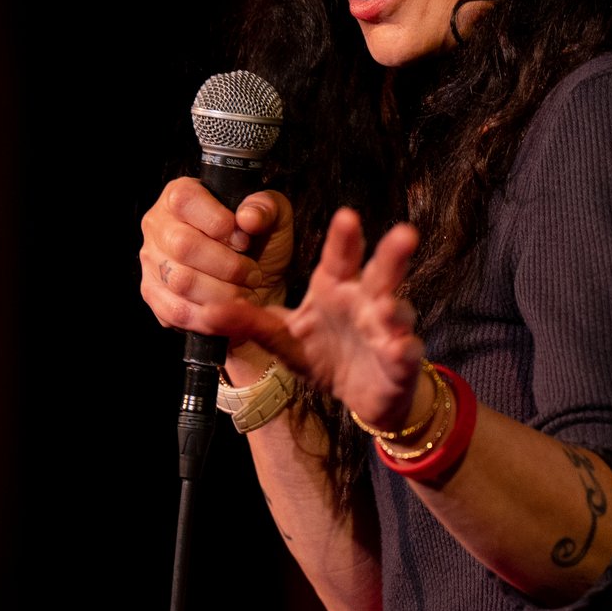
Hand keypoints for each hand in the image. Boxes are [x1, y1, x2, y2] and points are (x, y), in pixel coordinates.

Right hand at [138, 178, 293, 334]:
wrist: (257, 286)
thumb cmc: (262, 246)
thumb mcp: (275, 218)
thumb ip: (265, 208)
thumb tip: (248, 218)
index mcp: (181, 194)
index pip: (185, 200)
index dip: (218, 223)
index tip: (245, 241)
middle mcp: (158, 224)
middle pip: (182, 245)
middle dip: (227, 266)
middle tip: (252, 274)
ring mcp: (151, 260)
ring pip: (180, 281)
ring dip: (222, 293)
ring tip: (244, 292)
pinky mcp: (152, 294)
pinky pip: (175, 310)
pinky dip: (208, 316)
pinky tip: (227, 311)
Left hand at [214, 207, 425, 431]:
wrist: (357, 395)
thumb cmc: (323, 355)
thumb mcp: (283, 338)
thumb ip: (250, 322)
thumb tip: (207, 311)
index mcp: (336, 288)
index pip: (340, 257)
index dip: (345, 238)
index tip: (346, 216)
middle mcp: (366, 302)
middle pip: (381, 272)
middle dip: (392, 254)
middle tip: (404, 234)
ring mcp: (388, 330)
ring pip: (398, 311)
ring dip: (395, 309)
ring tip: (386, 308)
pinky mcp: (399, 360)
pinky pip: (404, 352)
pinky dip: (403, 350)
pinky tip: (400, 349)